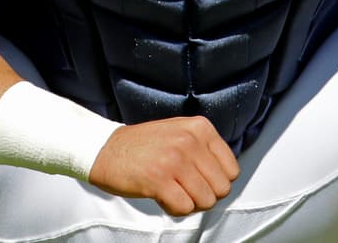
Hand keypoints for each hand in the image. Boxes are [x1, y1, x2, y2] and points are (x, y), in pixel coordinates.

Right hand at [88, 116, 239, 215]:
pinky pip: (185, 208)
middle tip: (186, 190)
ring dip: (190, 204)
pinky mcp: (158, 179)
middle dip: (205, 195)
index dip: (217, 182)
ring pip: (206, 200)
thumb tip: (227, 177)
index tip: (201, 181)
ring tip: (173, 192)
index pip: (232, 169)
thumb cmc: (143, 145)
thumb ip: (205, 148)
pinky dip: (176, 210)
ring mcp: (175, 160)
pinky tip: (163, 198)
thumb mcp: (181, 132)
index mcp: (200, 128)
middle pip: (222, 188)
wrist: (105, 149)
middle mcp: (190, 141)